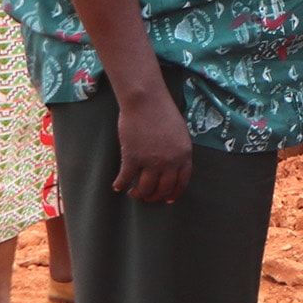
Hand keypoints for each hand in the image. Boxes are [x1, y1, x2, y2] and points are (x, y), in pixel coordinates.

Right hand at [113, 86, 194, 204]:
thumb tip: (171, 168)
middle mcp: (170, 161)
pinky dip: (120, 184)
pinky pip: (125, 179)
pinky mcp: (132, 158)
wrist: (147, 102)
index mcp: (184, 154)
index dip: (174, 193)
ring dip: (138, 194)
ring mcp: (151, 161)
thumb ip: (177, 152)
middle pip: (163, 189)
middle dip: (155, 196)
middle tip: (147, 198)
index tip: (168, 200)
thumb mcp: (180, 134)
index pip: (182, 181)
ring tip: (133, 193)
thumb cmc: (163, 113)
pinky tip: (117, 186)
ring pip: (145, 188)